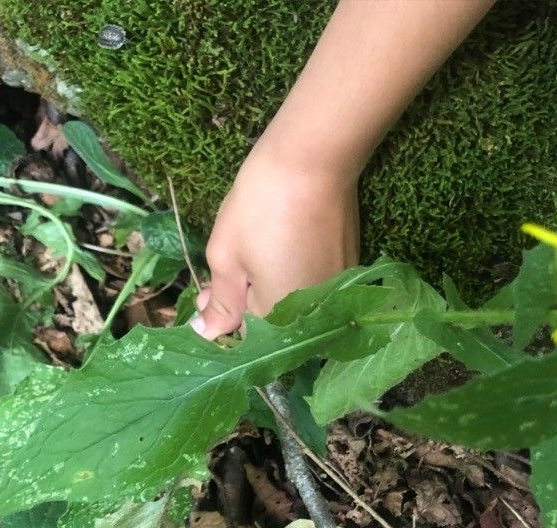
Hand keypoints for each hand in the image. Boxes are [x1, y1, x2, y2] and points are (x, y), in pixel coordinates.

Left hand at [191, 147, 359, 339]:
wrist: (313, 161)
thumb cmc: (260, 208)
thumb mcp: (226, 256)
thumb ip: (221, 302)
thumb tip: (208, 334)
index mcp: (280, 316)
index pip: (246, 336)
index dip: (223, 316)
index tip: (206, 294)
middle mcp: (315, 312)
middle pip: (274, 322)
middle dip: (246, 302)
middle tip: (225, 272)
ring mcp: (336, 288)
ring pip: (295, 301)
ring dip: (271, 287)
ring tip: (252, 255)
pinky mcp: (350, 265)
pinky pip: (315, 282)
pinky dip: (296, 271)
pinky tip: (282, 245)